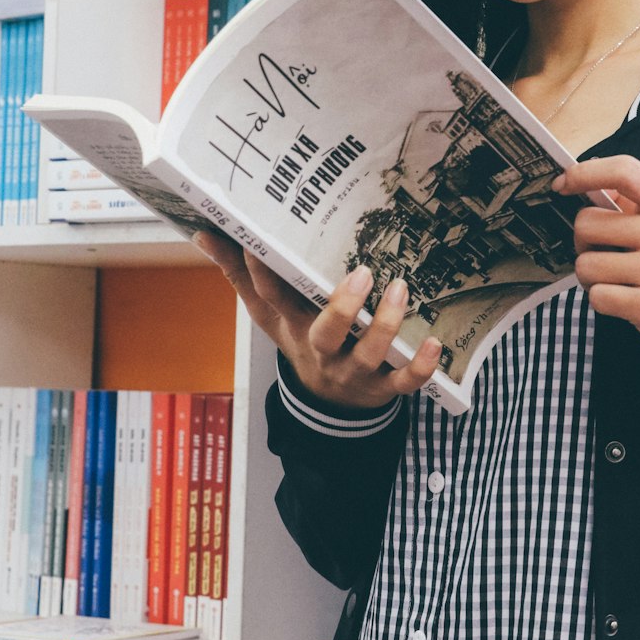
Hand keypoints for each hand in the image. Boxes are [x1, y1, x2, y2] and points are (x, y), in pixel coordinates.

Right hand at [193, 231, 441, 408]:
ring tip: (401, 290)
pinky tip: (435, 342)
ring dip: (387, 325)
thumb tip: (204, 234)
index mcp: (293, 329)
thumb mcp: (269, 315)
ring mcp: (353, 373)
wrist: (326, 405)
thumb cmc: (301, 341)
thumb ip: (240, 276)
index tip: (256, 245)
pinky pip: (404, 383)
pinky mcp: (383, 389)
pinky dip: (421, 366)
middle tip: (362, 272)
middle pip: (325, 334)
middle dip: (343, 307)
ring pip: (368, 354)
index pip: (272, 301)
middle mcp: (322, 352)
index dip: (261, 275)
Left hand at [552, 156, 639, 351]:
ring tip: (615, 278)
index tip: (562, 183)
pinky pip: (597, 296)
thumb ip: (634, 200)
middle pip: (586, 224)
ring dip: (590, 275)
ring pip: (585, 264)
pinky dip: (602, 299)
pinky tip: (624, 298)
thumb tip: (586, 183)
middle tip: (602, 251)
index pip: (624, 172)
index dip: (584, 173)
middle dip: (584, 241)